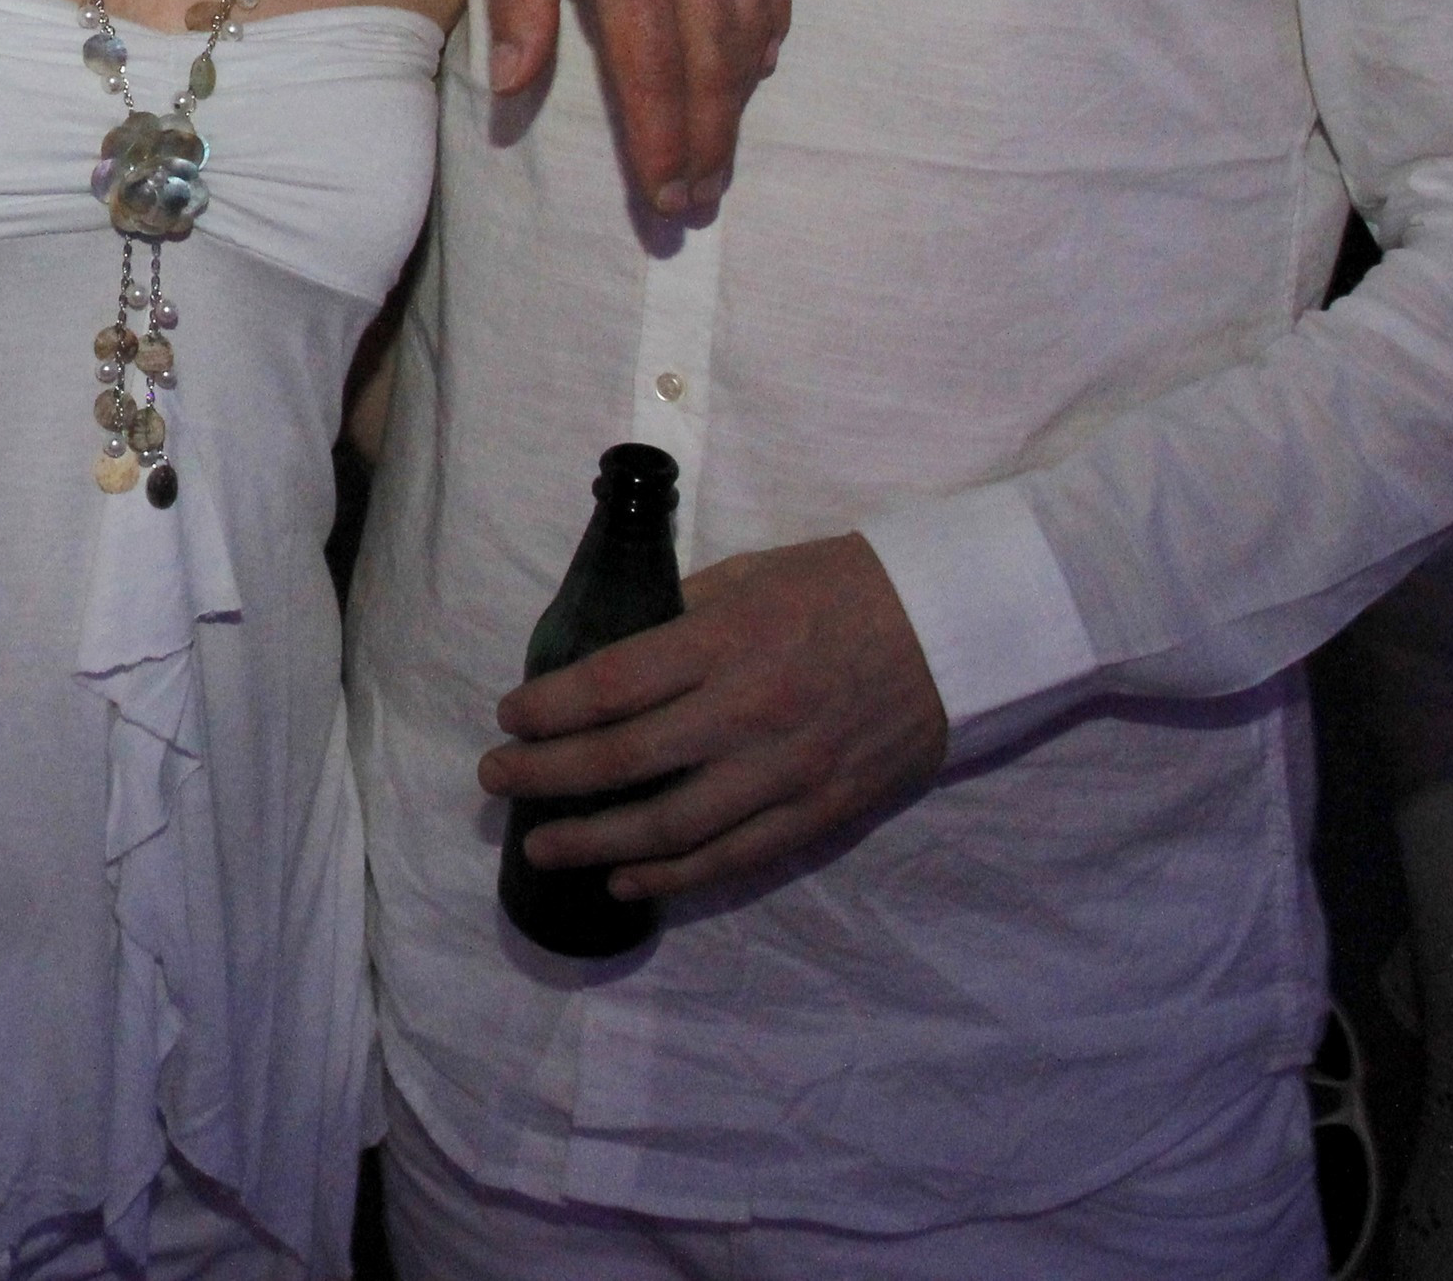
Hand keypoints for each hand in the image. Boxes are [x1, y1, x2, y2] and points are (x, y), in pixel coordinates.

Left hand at [467, 0, 788, 218]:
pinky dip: (767, 26)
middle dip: (704, 140)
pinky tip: (754, 63)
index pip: (652, 64)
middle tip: (693, 203)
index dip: (660, 139)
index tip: (662, 198)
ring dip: (737, 99)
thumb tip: (513, 91)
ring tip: (718, 154)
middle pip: (711, 60)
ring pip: (750, 23)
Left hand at [481, 532, 945, 899]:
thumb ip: (683, 611)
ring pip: (670, 827)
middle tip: (495, 780)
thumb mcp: (755, 573)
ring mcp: (785, 772)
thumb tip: (615, 649)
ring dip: (594, 841)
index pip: (611, 685)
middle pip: (623, 761)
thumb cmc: (848, 587)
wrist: (957, 628)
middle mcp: (748, 711)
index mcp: (727, 640)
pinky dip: (672, 876)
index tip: (508, 717)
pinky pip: (732, 858)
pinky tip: (624, 879)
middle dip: (545, 775)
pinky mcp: (820, 813)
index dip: (547, 708)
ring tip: (542, 844)